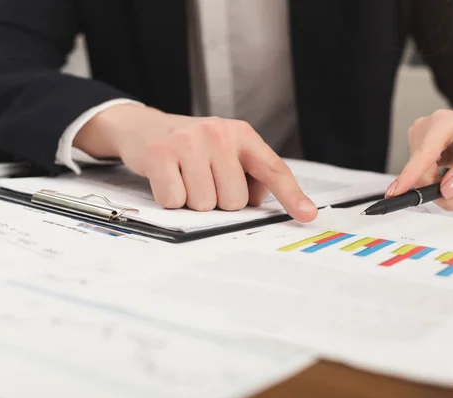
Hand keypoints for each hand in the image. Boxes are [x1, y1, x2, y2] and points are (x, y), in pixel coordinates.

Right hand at [74, 104, 317, 221]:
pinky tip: (167, 179)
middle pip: (235, 200)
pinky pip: (176, 201)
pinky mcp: (161, 154)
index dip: (292, 195)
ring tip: (185, 178)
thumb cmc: (193, 148)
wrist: (145, 128)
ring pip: (205, 204)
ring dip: (194, 201)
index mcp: (242, 134)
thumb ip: (249, 175)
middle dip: (219, 200)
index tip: (307, 215)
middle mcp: (219, 133)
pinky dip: (170, 199)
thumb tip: (259, 203)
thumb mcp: (226, 152)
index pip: (273, 169)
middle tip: (203, 179)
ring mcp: (189, 142)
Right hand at [389, 109, 452, 210]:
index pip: (423, 154)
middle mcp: (425, 128)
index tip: (396, 192)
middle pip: (422, 172)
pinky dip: (438, 185)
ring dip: (440, 191)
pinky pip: (423, 176)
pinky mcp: (420, 149)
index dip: (409, 175)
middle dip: (441, 193)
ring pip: (421, 177)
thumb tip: (446, 190)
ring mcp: (420, 138)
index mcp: (443, 122)